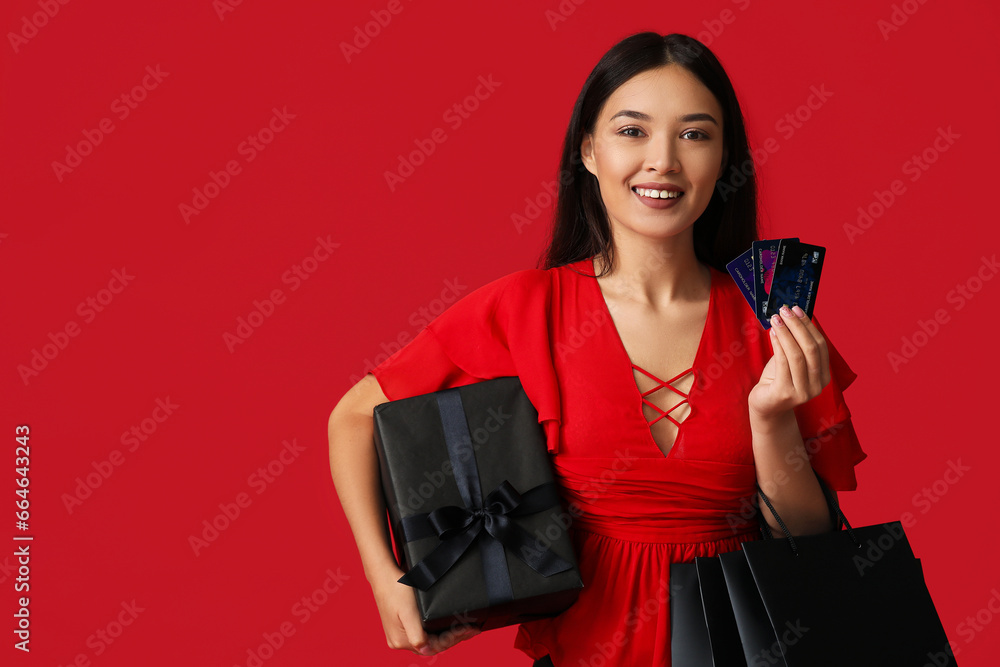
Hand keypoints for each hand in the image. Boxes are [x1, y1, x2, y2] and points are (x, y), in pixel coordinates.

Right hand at [370, 563, 480, 655]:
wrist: (384, 575)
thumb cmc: (396, 589)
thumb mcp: (408, 612)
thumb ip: (416, 635)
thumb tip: (425, 650)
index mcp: (401, 640)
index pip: (434, 647)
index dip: (453, 639)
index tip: (469, 629)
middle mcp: (400, 641)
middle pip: (433, 645)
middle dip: (455, 637)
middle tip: (472, 629)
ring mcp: (401, 633)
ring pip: (430, 639)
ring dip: (448, 634)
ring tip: (466, 628)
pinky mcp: (402, 625)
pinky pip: (425, 632)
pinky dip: (439, 630)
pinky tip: (449, 626)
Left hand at [748, 304, 830, 423]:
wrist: (766, 406)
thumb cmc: (778, 379)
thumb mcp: (791, 360)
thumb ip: (796, 344)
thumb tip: (793, 315)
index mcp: (824, 376)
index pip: (821, 346)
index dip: (809, 326)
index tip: (798, 309)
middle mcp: (817, 386)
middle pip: (811, 349)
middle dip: (798, 326)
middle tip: (785, 311)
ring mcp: (802, 392)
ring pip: (797, 356)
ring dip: (786, 333)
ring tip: (776, 319)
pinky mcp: (785, 394)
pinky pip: (783, 364)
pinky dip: (778, 345)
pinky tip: (772, 334)